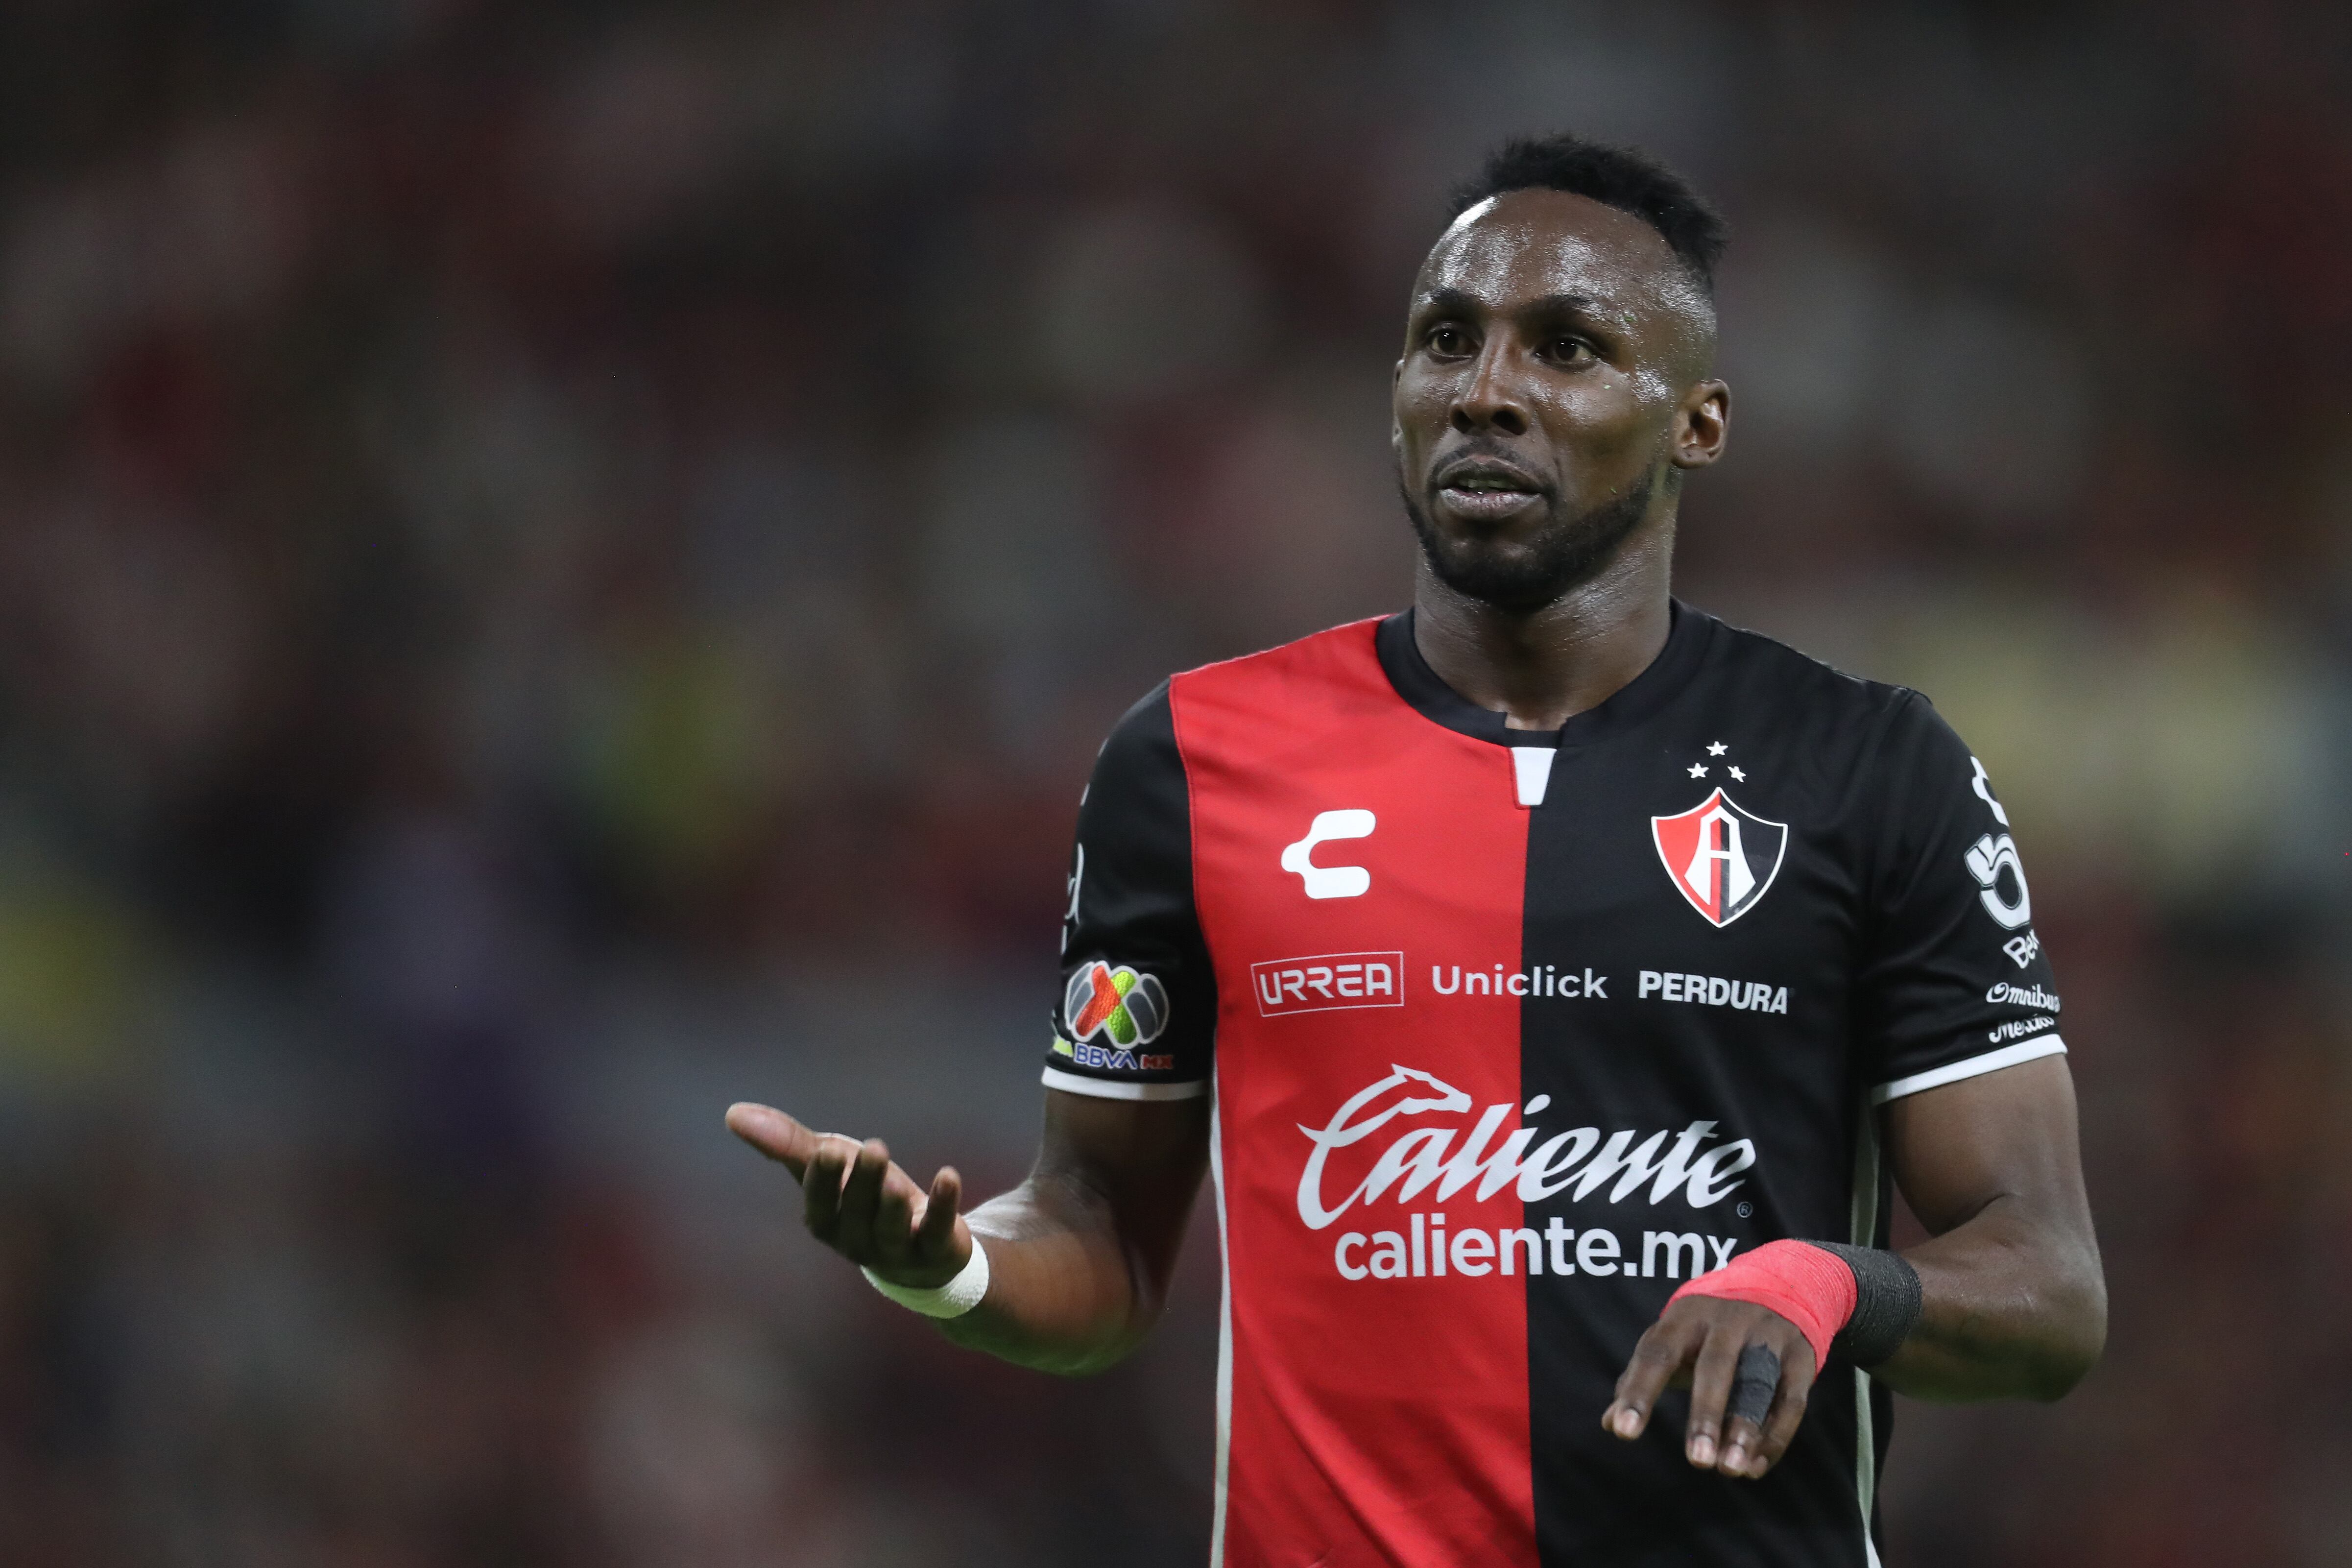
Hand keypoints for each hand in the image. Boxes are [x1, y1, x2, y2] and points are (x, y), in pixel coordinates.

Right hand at [726, 1103, 971, 1288]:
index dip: (824, 1179)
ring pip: (892, 1230)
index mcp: (826, 1222)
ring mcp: (897, 1251)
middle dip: (864, 1183)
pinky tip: (948, 1176)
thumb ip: (788, 1143)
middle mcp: (857, 1242)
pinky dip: (942, 1204)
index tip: (828, 1149)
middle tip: (875, 1148)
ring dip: (894, 1205)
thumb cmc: (862, 1197)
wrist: (917, 1246)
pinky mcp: (935, 1250)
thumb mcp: (830, 1165)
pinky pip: (937, 1230)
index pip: (820, 1203)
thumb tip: (732, 1113)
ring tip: (898, 1180)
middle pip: (858, 1213)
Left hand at [1601, 1295, 1817, 1478]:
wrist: (1779, 1285)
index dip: (1639, 1392)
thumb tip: (1609, 1423)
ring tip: (1731, 1470)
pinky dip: (1775, 1438)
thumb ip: (1639, 1379)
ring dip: (1746, 1429)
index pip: (1657, 1354)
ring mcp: (1768, 1336)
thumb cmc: (1707, 1329)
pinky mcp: (1800, 1357)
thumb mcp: (1672, 1340)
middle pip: (1715, 1367)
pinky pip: (1791, 1401)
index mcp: (1685, 1316)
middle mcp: (1727, 1321)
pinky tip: (1754, 1468)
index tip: (1624, 1432)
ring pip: (1758, 1384)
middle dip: (1706, 1415)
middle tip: (1697, 1462)